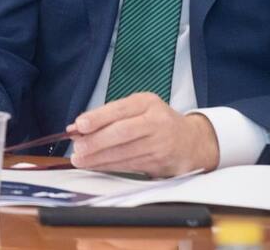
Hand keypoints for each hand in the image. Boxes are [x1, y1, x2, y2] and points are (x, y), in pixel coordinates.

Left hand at [67, 92, 219, 176]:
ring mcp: (160, 144)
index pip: (119, 109)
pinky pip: (129, 166)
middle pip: (122, 133)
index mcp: (148, 103)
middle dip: (96, 142)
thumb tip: (78, 127)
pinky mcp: (160, 163)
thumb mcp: (138, 108)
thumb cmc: (157, 121)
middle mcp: (156, 122)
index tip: (79, 125)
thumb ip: (110, 115)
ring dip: (99, 158)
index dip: (98, 118)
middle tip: (78, 147)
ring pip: (125, 153)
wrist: (192, 142)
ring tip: (80, 160)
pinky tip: (95, 166)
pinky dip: (109, 166)